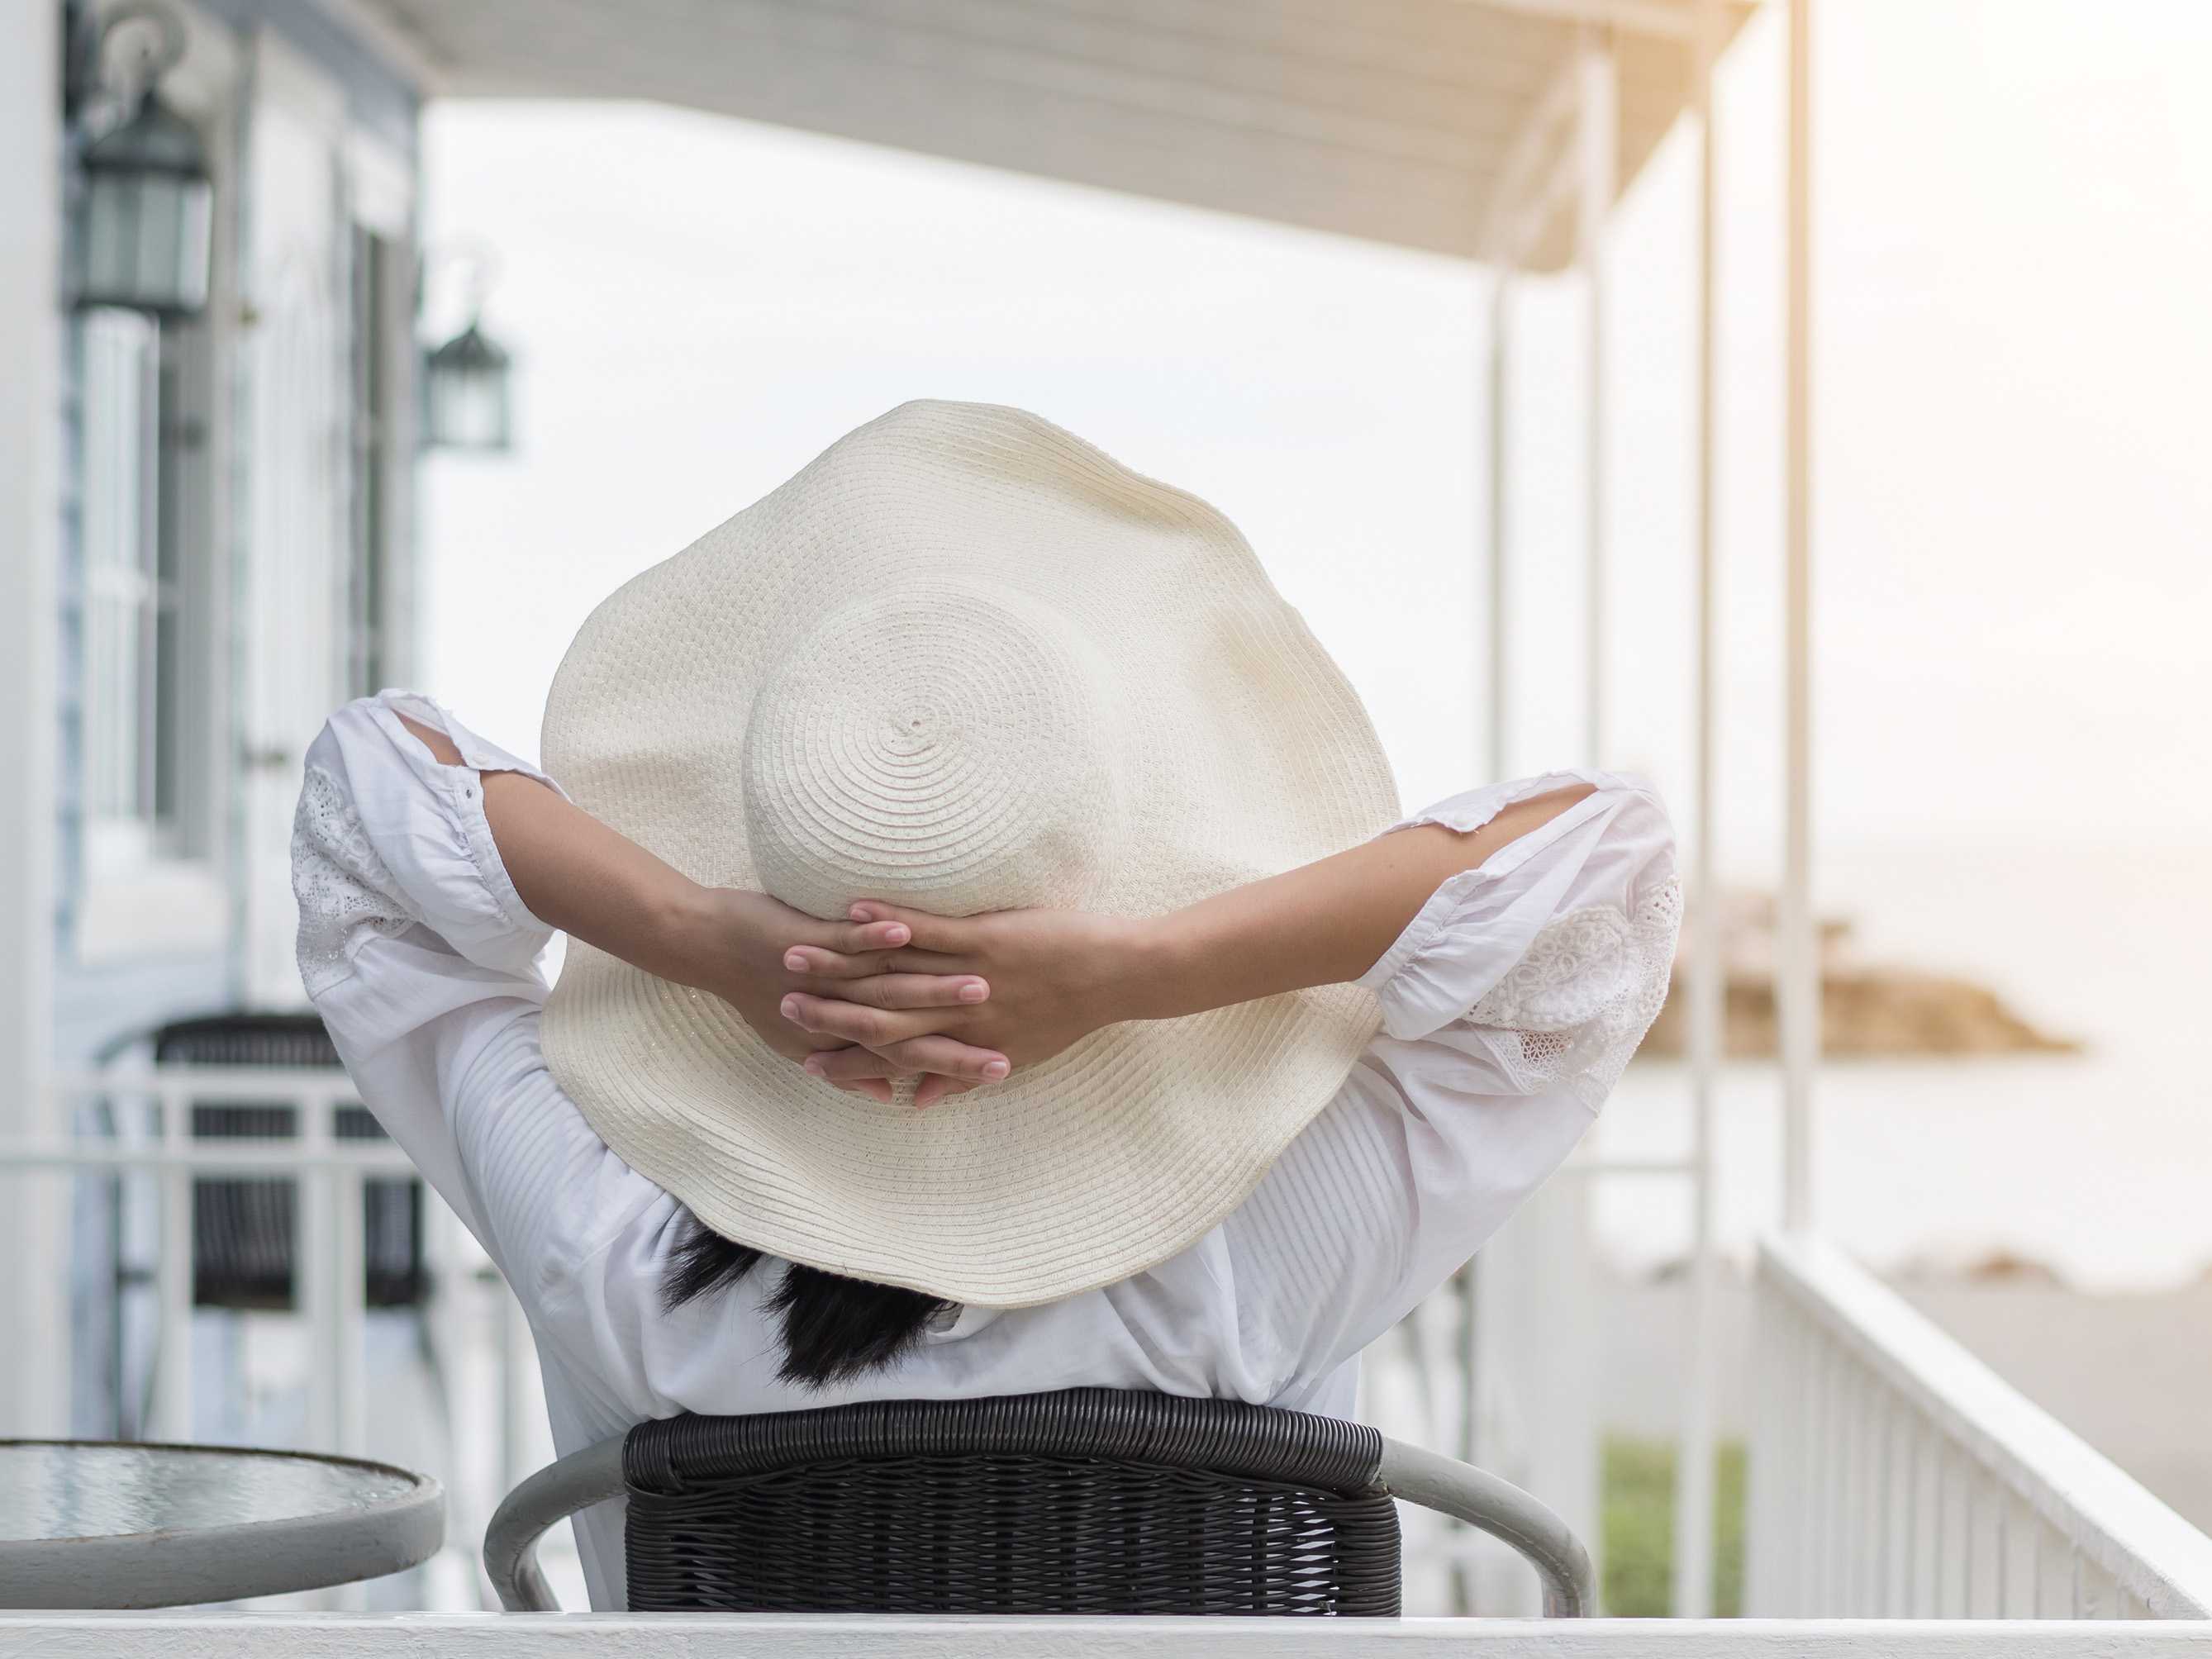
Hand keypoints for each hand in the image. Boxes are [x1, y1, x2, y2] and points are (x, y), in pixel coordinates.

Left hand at [666, 890, 1008, 1102]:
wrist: (704, 948)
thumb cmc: (758, 988)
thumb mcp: (801, 1041)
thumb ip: (855, 1069)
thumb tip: (898, 1100)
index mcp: (844, 1044)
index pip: (914, 1061)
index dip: (959, 1068)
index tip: (1003, 1070)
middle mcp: (836, 1020)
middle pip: (910, 1035)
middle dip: (962, 1039)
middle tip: (1010, 1041)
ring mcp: (823, 980)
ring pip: (885, 988)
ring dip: (931, 986)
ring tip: (980, 982)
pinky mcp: (806, 941)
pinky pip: (846, 943)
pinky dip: (876, 935)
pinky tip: (905, 929)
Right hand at [778, 901, 1151, 1107]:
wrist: (1120, 978)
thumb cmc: (1067, 1015)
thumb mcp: (1011, 1055)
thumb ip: (958, 1075)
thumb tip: (918, 1100)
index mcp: (962, 1045)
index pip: (890, 1059)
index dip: (844, 1061)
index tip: (804, 1060)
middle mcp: (958, 1018)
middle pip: (879, 1020)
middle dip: (826, 1014)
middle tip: (781, 1003)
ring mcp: (969, 977)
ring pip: (893, 975)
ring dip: (842, 963)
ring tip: (797, 952)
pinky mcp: (986, 939)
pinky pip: (930, 931)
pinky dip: (890, 921)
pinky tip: (854, 909)